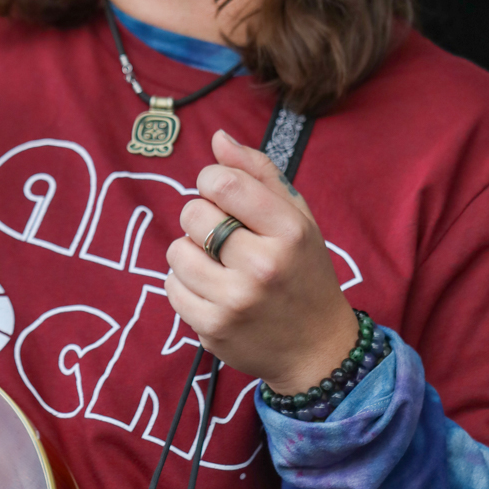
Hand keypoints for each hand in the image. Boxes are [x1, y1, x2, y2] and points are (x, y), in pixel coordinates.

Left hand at [165, 130, 357, 392]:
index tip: (222, 193)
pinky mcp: (213, 328)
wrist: (317, 349)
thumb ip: (259, 173)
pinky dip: (185, 284)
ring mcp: (236, 300)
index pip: (225, 183)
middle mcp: (263, 265)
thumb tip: (219, 139)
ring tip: (218, 265)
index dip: (212, 181)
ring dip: (191, 253)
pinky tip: (212, 290)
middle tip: (224, 237)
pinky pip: (172, 287)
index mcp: (288, 232)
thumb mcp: (298, 218)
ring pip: (177, 251)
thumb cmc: (304, 273)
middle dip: (201, 218)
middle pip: (193, 213)